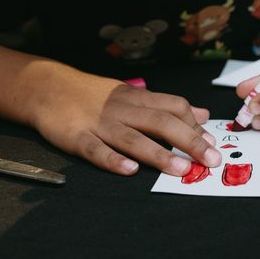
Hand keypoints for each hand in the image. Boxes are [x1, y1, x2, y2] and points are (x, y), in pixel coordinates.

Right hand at [29, 72, 220, 176]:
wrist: (47, 87)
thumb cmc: (92, 94)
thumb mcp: (131, 94)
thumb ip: (165, 105)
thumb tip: (202, 115)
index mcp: (136, 98)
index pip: (173, 106)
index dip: (194, 124)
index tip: (213, 142)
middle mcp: (122, 109)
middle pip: (160, 122)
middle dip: (189, 141)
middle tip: (211, 160)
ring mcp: (99, 124)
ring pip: (133, 138)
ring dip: (159, 154)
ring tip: (182, 169)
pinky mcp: (77, 137)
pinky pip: (97, 150)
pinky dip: (113, 160)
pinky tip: (129, 171)